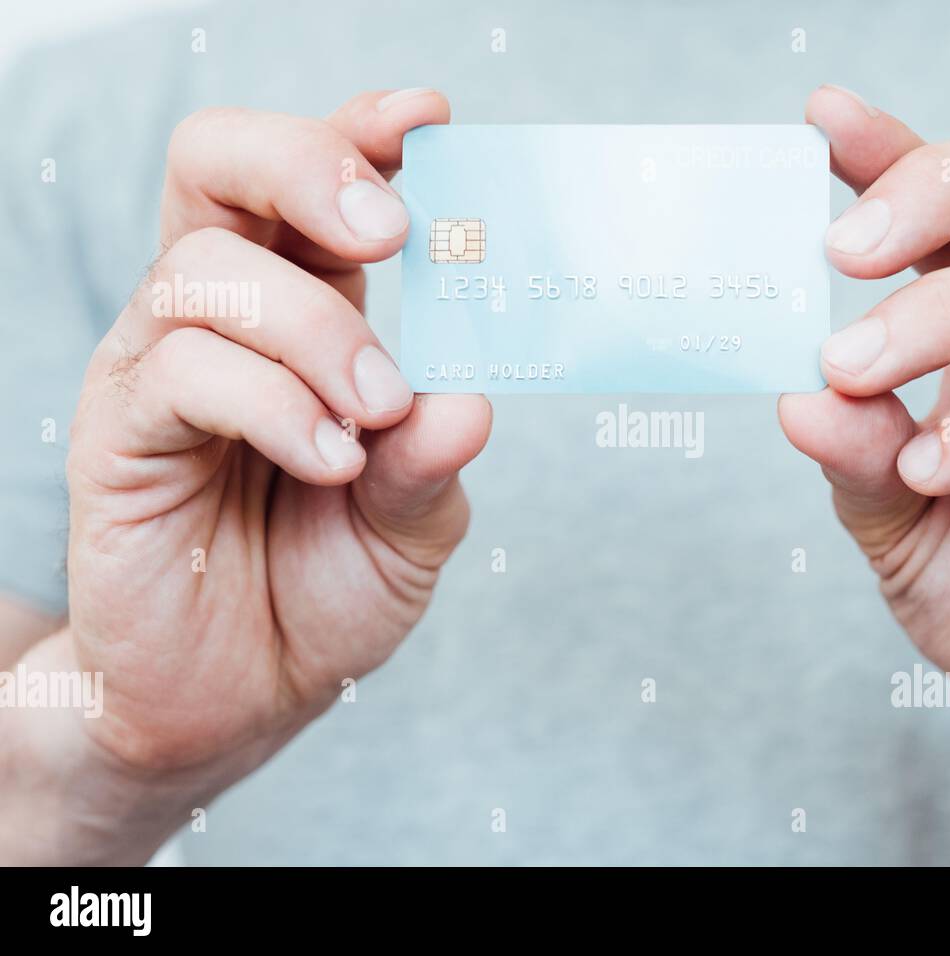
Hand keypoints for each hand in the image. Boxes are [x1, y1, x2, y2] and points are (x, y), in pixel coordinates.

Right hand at [15, 90, 489, 859]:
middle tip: (389, 233)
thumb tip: (468, 400)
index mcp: (309, 312)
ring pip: (210, 271)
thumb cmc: (327, 590)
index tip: (428, 120)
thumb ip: (433, 463)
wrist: (242, 694)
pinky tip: (330, 461)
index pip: (313, 185)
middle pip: (221, 165)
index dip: (361, 133)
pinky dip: (274, 404)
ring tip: (373, 414)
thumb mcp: (411, 528)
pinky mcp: (119, 430)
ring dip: (316, 332)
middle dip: (309, 166)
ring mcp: (162, 366)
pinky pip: (184, 371)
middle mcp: (228, 318)